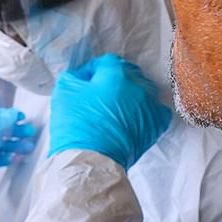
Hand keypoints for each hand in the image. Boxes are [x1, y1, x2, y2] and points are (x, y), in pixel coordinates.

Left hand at [0, 108, 36, 174]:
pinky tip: (14, 157)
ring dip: (19, 147)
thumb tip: (14, 115)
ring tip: (27, 147)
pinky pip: (2, 160)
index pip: (6, 118)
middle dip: (21, 132)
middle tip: (30, 132)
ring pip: (9, 147)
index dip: (16, 118)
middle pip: (10, 133)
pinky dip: (9, 159)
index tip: (23, 118)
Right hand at [48, 54, 171, 168]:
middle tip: (100, 93)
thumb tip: (85, 75)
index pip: (107, 61)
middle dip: (114, 80)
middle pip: (129, 73)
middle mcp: (137, 86)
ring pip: (145, 90)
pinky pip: (158, 110)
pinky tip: (136, 116)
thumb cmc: (75, 124)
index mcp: (115, 74)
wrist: (90, 159)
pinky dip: (148, 110)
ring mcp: (149, 105)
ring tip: (118, 106)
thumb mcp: (63, 91)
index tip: (85, 81)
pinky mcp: (156, 125)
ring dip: (131, 94)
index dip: (93, 69)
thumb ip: (75, 75)